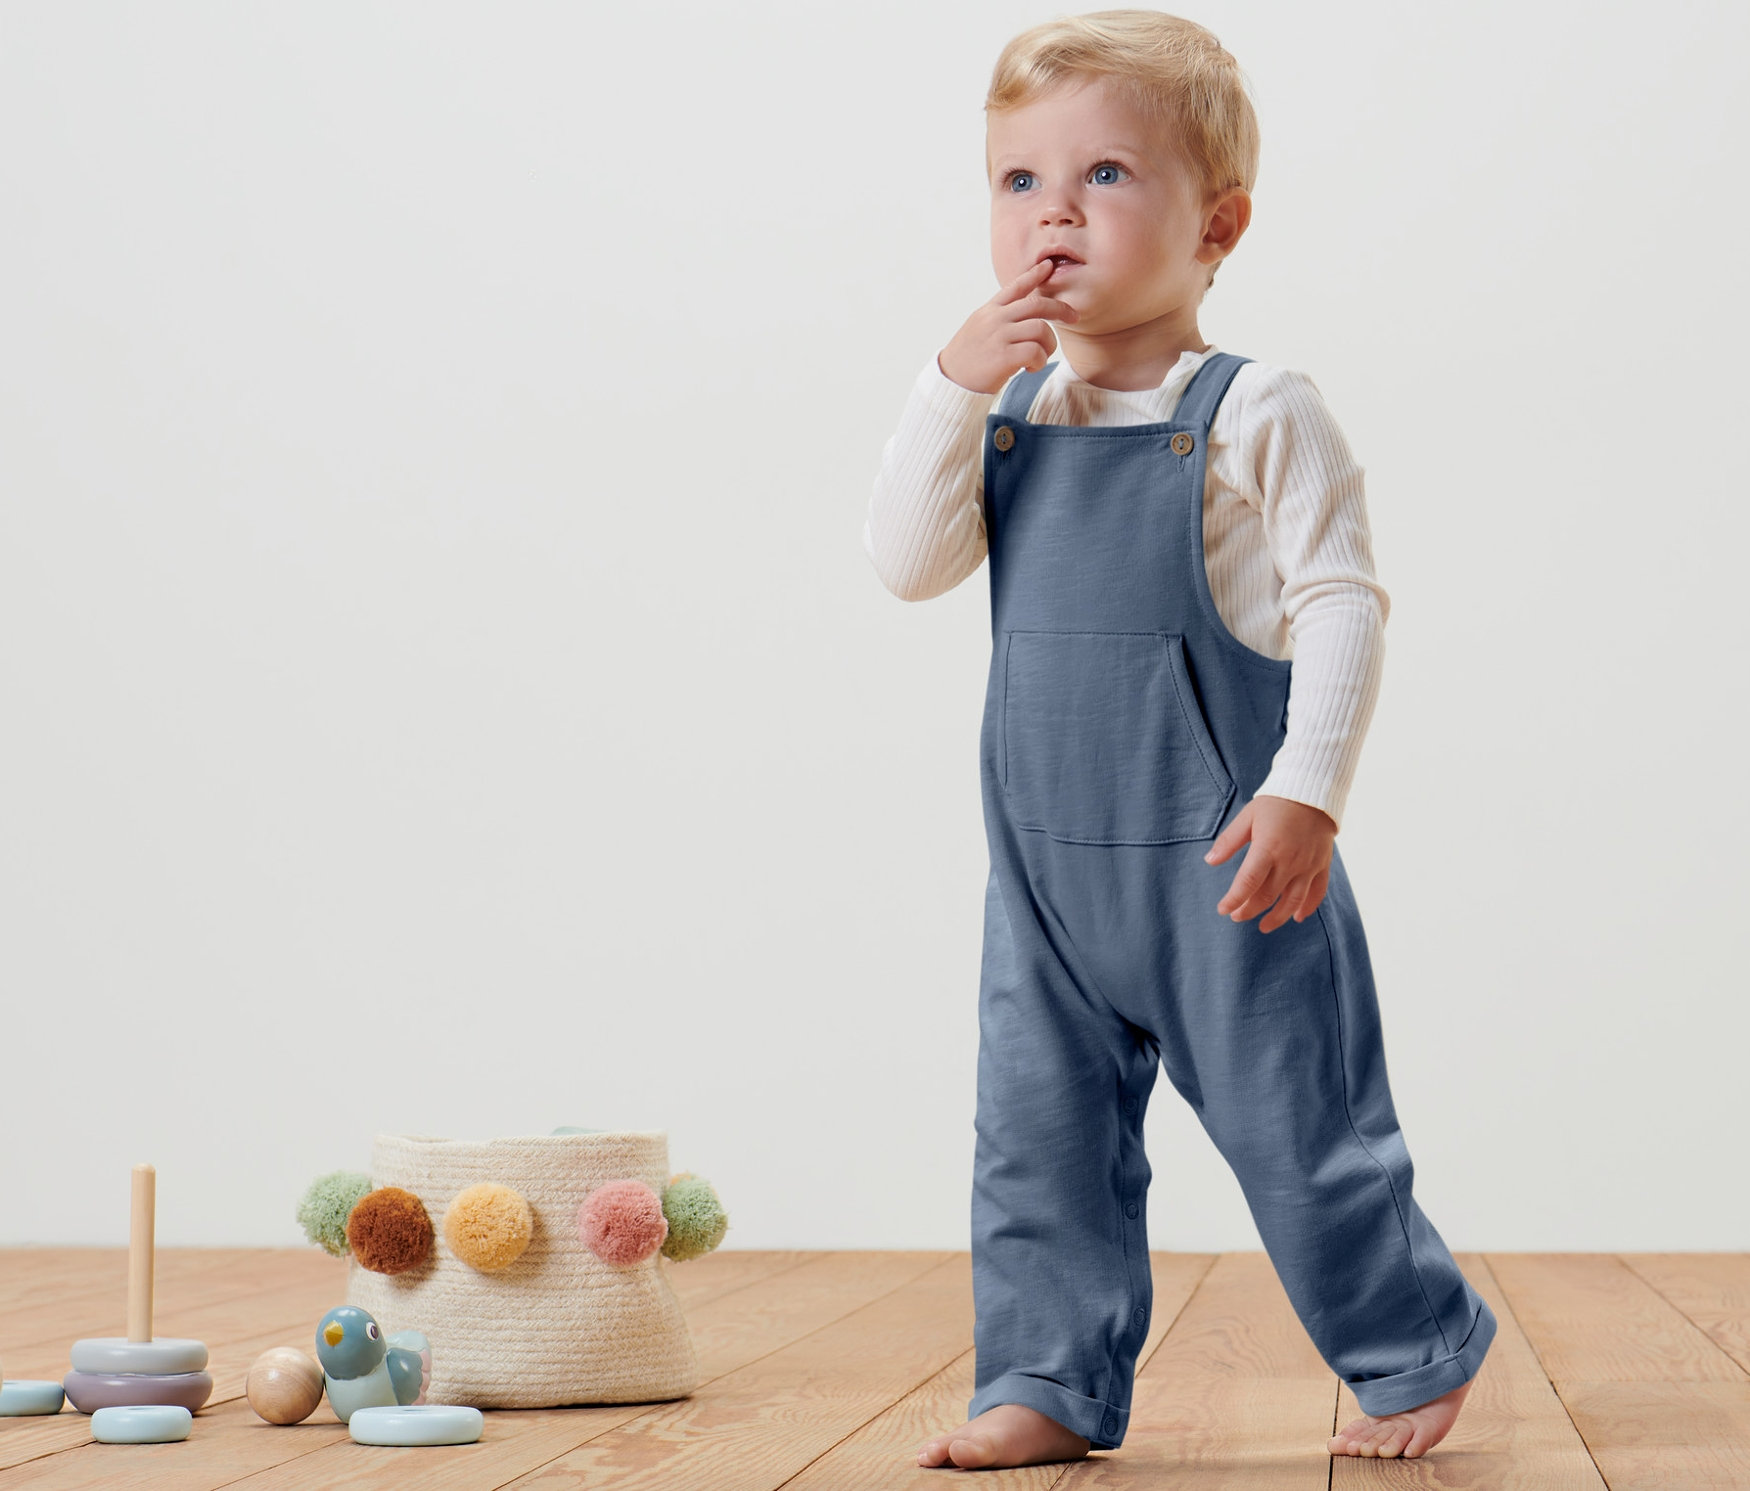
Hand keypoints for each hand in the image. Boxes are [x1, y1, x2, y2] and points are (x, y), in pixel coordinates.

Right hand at [937, 257, 1079, 393]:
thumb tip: (1024, 314)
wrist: (950, 382)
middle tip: (1073, 317)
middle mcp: (995, 319)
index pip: (1015, 286)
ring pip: (1041, 329)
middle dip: (1060, 309)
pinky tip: (1030, 368)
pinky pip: (1036, 352)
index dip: (1034, 274)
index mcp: (990, 311)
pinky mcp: (1003, 356)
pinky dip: (1039, 362)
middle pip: (1037, 305)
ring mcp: (999, 336)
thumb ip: (999, 318)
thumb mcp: (978, 329)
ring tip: (1040, 357)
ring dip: (1049, 345)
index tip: (1049, 266)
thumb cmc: (968, 359)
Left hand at [1204, 794, 1337, 932]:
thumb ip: (1229, 841)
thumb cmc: (1275, 804)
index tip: (1222, 909)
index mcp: (1268, 849)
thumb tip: (1209, 861)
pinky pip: (1317, 892)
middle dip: (1249, 910)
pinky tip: (1296, 917)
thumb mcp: (1247, 817)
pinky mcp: (1322, 865)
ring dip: (1277, 917)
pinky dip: (1308, 908)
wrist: (1312, 792)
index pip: (1247, 883)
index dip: (1233, 900)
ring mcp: (1308, 865)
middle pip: (1267, 896)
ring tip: (1264, 926)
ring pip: (1293, 901)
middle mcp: (1289, 861)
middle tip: (1236, 916)